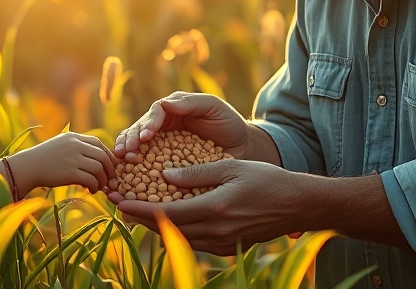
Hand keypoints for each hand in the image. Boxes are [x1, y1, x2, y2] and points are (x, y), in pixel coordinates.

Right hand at [8, 132, 116, 194]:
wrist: (27, 167)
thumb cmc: (43, 159)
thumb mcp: (60, 144)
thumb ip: (76, 146)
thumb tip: (95, 156)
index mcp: (74, 137)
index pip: (98, 143)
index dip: (108, 155)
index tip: (110, 166)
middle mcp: (75, 145)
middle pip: (102, 156)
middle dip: (110, 169)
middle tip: (110, 179)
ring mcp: (72, 158)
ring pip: (99, 168)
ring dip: (103, 180)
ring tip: (99, 187)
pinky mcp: (69, 173)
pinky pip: (91, 179)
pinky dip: (95, 186)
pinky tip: (91, 190)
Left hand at [110, 159, 300, 254]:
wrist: (297, 205)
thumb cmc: (266, 180)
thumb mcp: (230, 167)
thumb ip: (196, 172)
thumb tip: (164, 175)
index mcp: (214, 209)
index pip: (166, 213)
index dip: (139, 209)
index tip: (118, 202)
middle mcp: (215, 232)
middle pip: (167, 230)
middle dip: (140, 218)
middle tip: (119, 204)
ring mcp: (221, 243)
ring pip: (178, 238)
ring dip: (157, 226)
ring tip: (137, 211)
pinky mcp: (227, 247)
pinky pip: (194, 242)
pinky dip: (176, 231)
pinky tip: (168, 219)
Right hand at [114, 92, 250, 162]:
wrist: (242, 149)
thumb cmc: (228, 123)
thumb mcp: (213, 107)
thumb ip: (191, 103)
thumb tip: (165, 103)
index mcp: (171, 111)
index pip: (153, 115)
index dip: (146, 125)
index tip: (144, 137)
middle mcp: (162, 129)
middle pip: (139, 132)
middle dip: (130, 141)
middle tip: (125, 152)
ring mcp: (161, 148)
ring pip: (138, 149)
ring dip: (126, 155)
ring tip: (120, 162)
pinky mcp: (165, 167)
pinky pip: (147, 168)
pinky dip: (135, 172)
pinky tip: (126, 179)